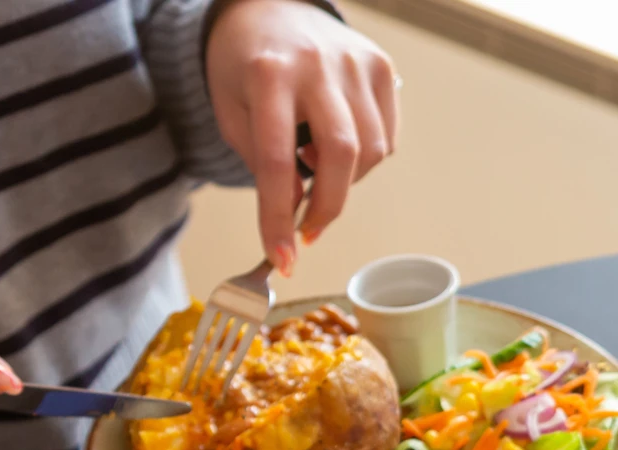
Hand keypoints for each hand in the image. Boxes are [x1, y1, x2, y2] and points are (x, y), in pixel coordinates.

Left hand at [205, 0, 398, 271]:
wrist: (267, 9)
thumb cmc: (245, 65)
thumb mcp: (232, 111)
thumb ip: (261, 160)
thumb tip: (300, 209)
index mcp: (268, 73)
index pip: (277, 160)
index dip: (279, 216)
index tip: (283, 256)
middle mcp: (317, 65)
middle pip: (342, 156)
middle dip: (328, 207)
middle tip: (310, 230)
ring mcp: (356, 63)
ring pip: (371, 152)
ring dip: (346, 179)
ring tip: (317, 165)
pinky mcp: (382, 67)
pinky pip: (386, 137)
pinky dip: (365, 156)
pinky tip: (337, 142)